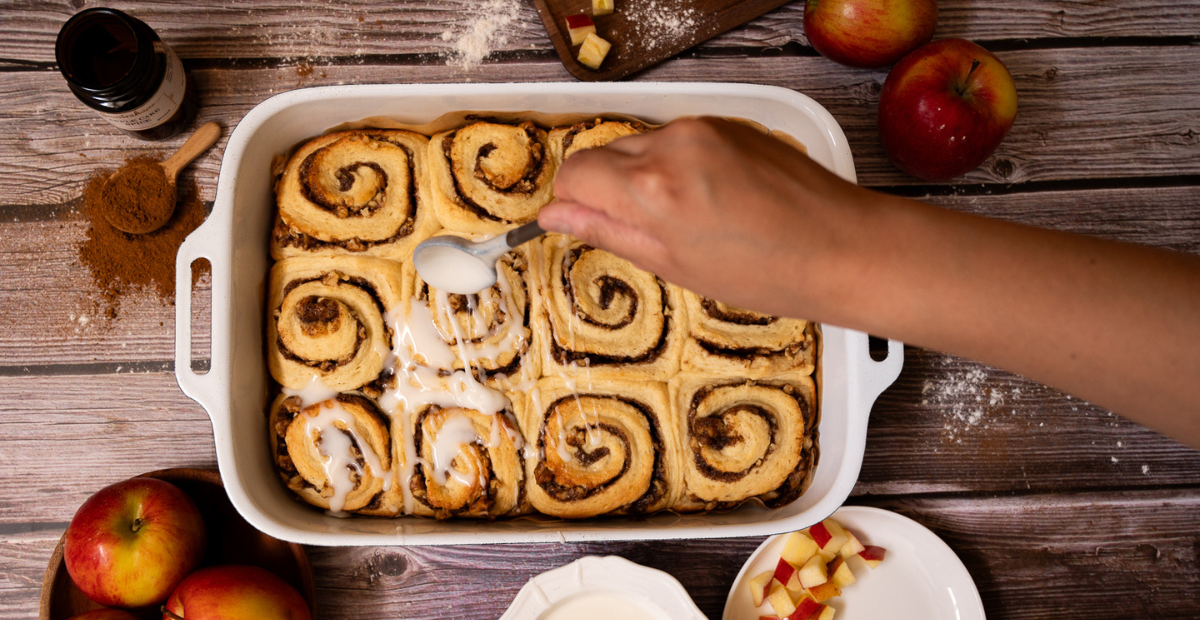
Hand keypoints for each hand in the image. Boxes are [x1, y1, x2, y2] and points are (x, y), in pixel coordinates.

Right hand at [538, 117, 874, 319]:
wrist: (843, 246)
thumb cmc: (768, 270)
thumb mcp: (673, 264)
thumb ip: (607, 231)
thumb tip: (557, 215)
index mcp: (650, 188)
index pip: (574, 173)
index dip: (574, 203)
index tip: (588, 223)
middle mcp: (671, 146)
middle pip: (603, 155)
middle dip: (610, 191)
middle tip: (648, 232)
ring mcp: (703, 128)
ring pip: (640, 147)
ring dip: (646, 178)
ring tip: (692, 219)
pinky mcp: (728, 121)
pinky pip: (677, 139)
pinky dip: (679, 166)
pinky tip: (714, 199)